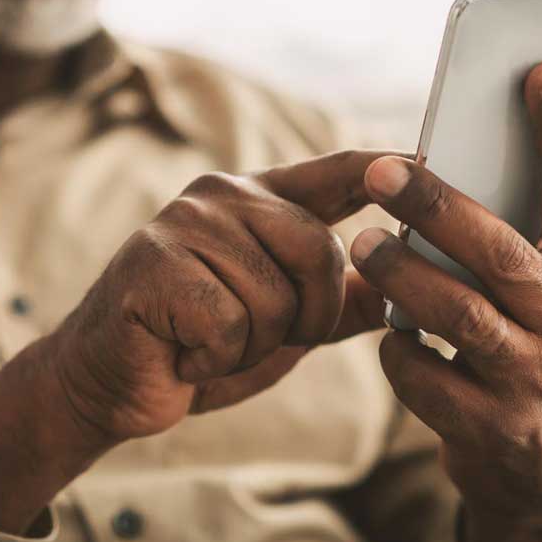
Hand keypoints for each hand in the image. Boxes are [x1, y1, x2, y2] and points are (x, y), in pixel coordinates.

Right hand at [52, 150, 393, 446]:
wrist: (111, 379)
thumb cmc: (200, 345)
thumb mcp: (283, 325)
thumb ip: (340, 302)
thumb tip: (408, 289)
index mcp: (258, 201)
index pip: (336, 173)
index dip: (386, 169)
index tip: (431, 161)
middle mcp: (223, 196)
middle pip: (321, 251)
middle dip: (307, 318)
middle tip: (256, 337)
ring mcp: (186, 222)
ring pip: (275, 296)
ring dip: (252, 345)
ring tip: (208, 342)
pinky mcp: (156, 260)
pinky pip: (228, 323)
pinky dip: (215, 358)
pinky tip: (183, 351)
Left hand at [349, 60, 541, 541]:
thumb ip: (524, 242)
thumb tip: (449, 167)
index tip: (540, 68)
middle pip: (497, 249)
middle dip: (434, 205)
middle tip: (377, 171)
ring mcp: (537, 380)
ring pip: (454, 312)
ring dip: (398, 275)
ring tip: (364, 245)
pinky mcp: (494, 429)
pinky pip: (422, 373)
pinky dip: (396, 348)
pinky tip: (391, 335)